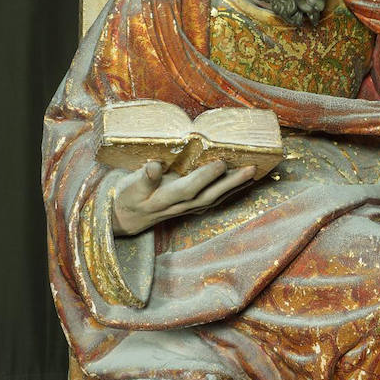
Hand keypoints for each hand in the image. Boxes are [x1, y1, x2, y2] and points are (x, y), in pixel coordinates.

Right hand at [110, 160, 255, 235]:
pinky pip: (214, 200)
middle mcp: (180, 206)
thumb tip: (154, 165)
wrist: (127, 218)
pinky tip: (243, 182)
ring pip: (215, 199)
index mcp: (164, 198)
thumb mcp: (129, 186)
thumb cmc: (128, 196)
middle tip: (251, 168)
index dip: (205, 176)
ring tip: (253, 172)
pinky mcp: (192, 208)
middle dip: (232, 183)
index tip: (220, 161)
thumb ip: (143, 177)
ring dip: (235, 187)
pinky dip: (230, 191)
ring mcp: (188, 209)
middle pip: (209, 196)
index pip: (188, 188)